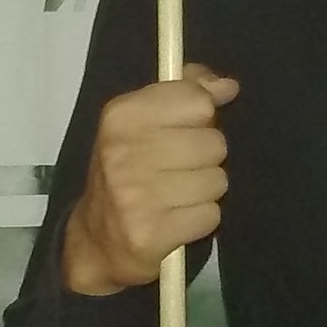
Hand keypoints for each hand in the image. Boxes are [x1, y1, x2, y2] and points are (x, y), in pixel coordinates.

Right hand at [61, 64, 240, 295]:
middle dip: (206, 158)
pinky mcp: (150, 233)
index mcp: (121, 115)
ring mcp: (135, 195)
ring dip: (205, 190)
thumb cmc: (127, 171)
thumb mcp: (143, 122)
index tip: (183, 130)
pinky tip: (177, 218)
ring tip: (177, 195)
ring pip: (217, 180)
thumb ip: (186, 93)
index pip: (197, 101)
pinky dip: (200, 219)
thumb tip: (227, 86)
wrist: (98, 239)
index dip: (201, 117)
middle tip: (178, 169)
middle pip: (214, 143)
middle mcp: (123, 151)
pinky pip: (211, 215)